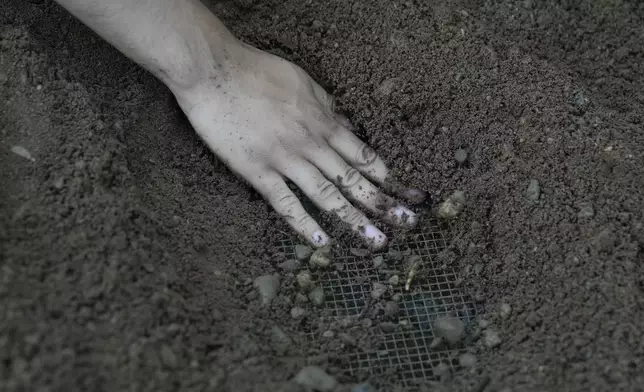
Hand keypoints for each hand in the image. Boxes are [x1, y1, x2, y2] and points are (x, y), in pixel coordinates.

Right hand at [172, 43, 425, 249]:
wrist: (216, 71)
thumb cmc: (258, 72)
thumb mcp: (303, 82)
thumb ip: (326, 107)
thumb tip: (345, 125)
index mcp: (323, 121)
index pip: (363, 155)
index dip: (387, 177)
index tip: (407, 194)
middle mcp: (312, 144)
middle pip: (353, 179)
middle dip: (383, 203)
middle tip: (407, 224)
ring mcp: (286, 159)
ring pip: (327, 195)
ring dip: (354, 219)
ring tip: (376, 241)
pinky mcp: (258, 171)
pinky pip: (286, 202)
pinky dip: (305, 224)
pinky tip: (322, 243)